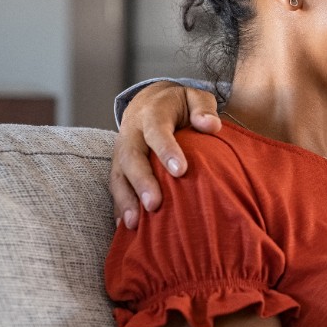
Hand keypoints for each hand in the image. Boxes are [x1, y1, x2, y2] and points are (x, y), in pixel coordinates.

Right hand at [110, 82, 219, 228]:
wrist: (150, 102)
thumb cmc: (180, 105)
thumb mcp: (195, 98)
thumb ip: (204, 108)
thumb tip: (211, 125)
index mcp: (152, 115)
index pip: (157, 131)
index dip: (166, 150)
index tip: (180, 171)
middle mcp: (131, 134)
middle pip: (131, 158)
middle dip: (142, 182)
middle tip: (154, 205)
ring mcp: (121, 153)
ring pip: (118, 176)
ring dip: (125, 200)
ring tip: (135, 224)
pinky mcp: (118, 168)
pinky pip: (115, 188)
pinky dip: (119, 208)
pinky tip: (126, 229)